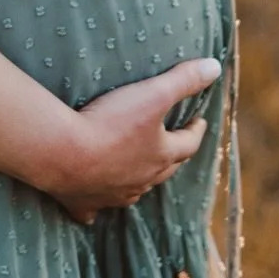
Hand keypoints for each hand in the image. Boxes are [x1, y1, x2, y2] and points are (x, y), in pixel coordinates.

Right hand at [38, 57, 220, 223]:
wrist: (64, 153)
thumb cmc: (110, 123)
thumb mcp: (151, 94)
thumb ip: (183, 80)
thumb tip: (214, 67)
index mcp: (159, 155)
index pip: (187, 144)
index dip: (195, 131)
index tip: (199, 120)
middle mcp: (141, 180)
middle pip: (164, 170)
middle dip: (172, 156)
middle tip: (175, 144)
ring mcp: (113, 195)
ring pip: (134, 190)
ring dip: (141, 180)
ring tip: (139, 169)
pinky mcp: (84, 203)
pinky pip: (94, 210)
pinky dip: (97, 206)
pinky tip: (95, 205)